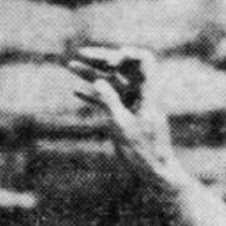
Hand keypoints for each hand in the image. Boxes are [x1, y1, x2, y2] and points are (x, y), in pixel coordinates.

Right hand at [69, 50, 186, 200]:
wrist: (155, 171)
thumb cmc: (142, 151)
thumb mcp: (121, 126)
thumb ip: (109, 101)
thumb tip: (97, 80)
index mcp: (148, 92)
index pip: (144, 60)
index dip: (127, 53)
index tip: (109, 58)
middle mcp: (142, 93)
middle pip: (123, 66)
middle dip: (102, 58)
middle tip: (81, 53)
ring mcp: (134, 103)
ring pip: (113, 82)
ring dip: (93, 73)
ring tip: (71, 65)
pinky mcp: (127, 114)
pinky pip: (110, 99)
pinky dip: (94, 94)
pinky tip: (77, 91)